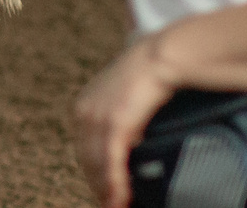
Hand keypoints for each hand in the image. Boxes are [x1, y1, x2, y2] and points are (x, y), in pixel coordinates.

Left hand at [73, 38, 175, 207]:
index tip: (106, 194)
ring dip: (108, 191)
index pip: (85, 151)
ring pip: (98, 165)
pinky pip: (111, 159)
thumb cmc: (149, 78)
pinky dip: (115, 183)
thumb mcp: (126, 101)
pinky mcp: (116, 120)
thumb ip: (122, 123)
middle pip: (88, 161)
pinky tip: (121, 199)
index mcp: (84, 108)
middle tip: (114, 206)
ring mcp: (98, 116)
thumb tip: (131, 147)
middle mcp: (85, 112)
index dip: (96, 176)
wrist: (162, 55)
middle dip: (100, 188)